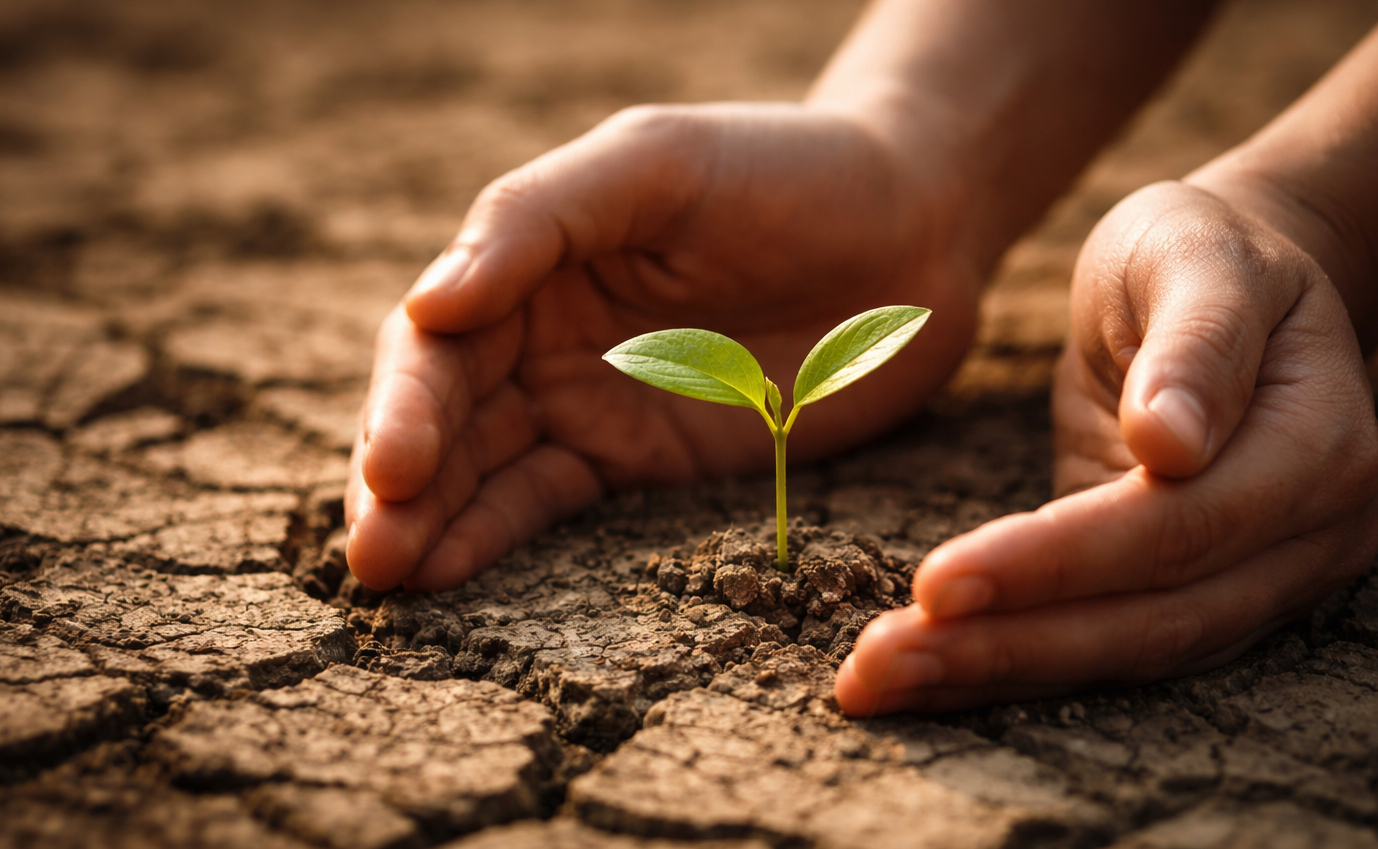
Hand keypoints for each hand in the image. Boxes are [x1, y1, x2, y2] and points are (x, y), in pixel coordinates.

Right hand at [345, 104, 981, 590]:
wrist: (914, 231)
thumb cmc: (786, 170)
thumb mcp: (656, 164)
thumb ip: (537, 218)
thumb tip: (430, 305)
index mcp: (531, 257)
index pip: (438, 341)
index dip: (408, 403)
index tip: (396, 467)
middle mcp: (544, 334)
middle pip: (445, 416)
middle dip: (401, 485)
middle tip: (371, 556)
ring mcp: (593, 403)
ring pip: (485, 470)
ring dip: (432, 525)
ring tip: (391, 580)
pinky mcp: (645, 462)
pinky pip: (555, 507)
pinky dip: (499, 541)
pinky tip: (451, 577)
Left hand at [836, 180, 1377, 713]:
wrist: (1224, 288)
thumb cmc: (1201, 254)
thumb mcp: (1197, 254)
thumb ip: (1196, 341)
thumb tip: (1171, 444)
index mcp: (1318, 449)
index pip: (1175, 529)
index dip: (1055, 563)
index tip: (937, 582)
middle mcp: (1307, 539)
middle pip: (1149, 620)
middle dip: (1007, 645)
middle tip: (876, 664)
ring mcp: (1261, 582)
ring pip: (1127, 654)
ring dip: (995, 673)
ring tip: (878, 683)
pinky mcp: (1198, 599)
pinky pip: (1105, 646)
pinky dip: (1012, 664)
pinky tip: (926, 673)